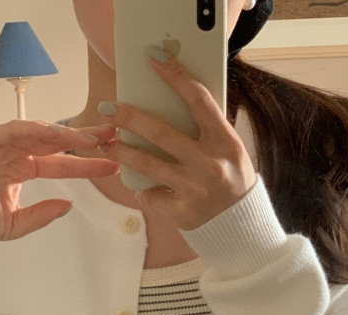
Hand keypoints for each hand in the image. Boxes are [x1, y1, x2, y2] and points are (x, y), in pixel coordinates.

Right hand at [0, 121, 117, 242]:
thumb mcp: (15, 225)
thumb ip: (42, 215)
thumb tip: (68, 206)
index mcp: (23, 170)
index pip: (61, 163)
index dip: (86, 164)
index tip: (111, 166)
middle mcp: (14, 154)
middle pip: (56, 142)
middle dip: (84, 139)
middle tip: (112, 138)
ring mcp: (0, 146)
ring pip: (39, 133)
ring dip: (65, 133)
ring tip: (90, 138)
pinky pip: (11, 130)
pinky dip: (33, 129)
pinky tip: (54, 132)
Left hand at [98, 49, 256, 230]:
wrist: (240, 225)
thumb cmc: (230, 178)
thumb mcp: (227, 149)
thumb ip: (205, 129)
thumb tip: (168, 99)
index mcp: (225, 142)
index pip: (199, 101)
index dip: (176, 77)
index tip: (154, 57)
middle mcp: (210, 165)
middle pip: (161, 133)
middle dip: (130, 118)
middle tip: (108, 108)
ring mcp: (194, 190)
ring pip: (147, 165)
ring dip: (122, 151)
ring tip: (107, 143)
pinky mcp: (182, 212)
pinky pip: (151, 195)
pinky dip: (142, 189)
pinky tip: (141, 186)